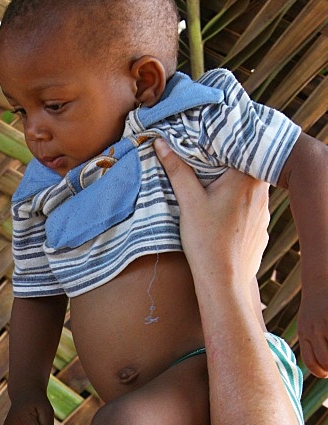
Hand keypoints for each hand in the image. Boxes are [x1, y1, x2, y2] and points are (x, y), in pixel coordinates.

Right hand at [154, 139, 269, 285]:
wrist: (224, 281)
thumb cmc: (207, 241)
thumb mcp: (189, 201)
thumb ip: (177, 169)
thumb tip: (161, 143)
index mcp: (246, 178)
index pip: (238, 149)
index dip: (220, 145)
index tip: (204, 146)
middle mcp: (261, 192)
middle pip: (242, 169)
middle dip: (223, 167)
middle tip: (202, 168)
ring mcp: (264, 212)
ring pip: (246, 190)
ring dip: (231, 188)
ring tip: (211, 194)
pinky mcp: (261, 229)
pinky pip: (249, 210)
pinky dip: (236, 208)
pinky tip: (221, 218)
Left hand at [297, 290, 327, 377]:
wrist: (319, 279)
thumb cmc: (317, 305)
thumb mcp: (307, 323)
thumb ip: (311, 340)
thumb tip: (322, 364)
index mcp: (304, 334)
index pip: (311, 362)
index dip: (321, 372)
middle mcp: (313, 331)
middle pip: (325, 360)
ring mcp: (324, 324)